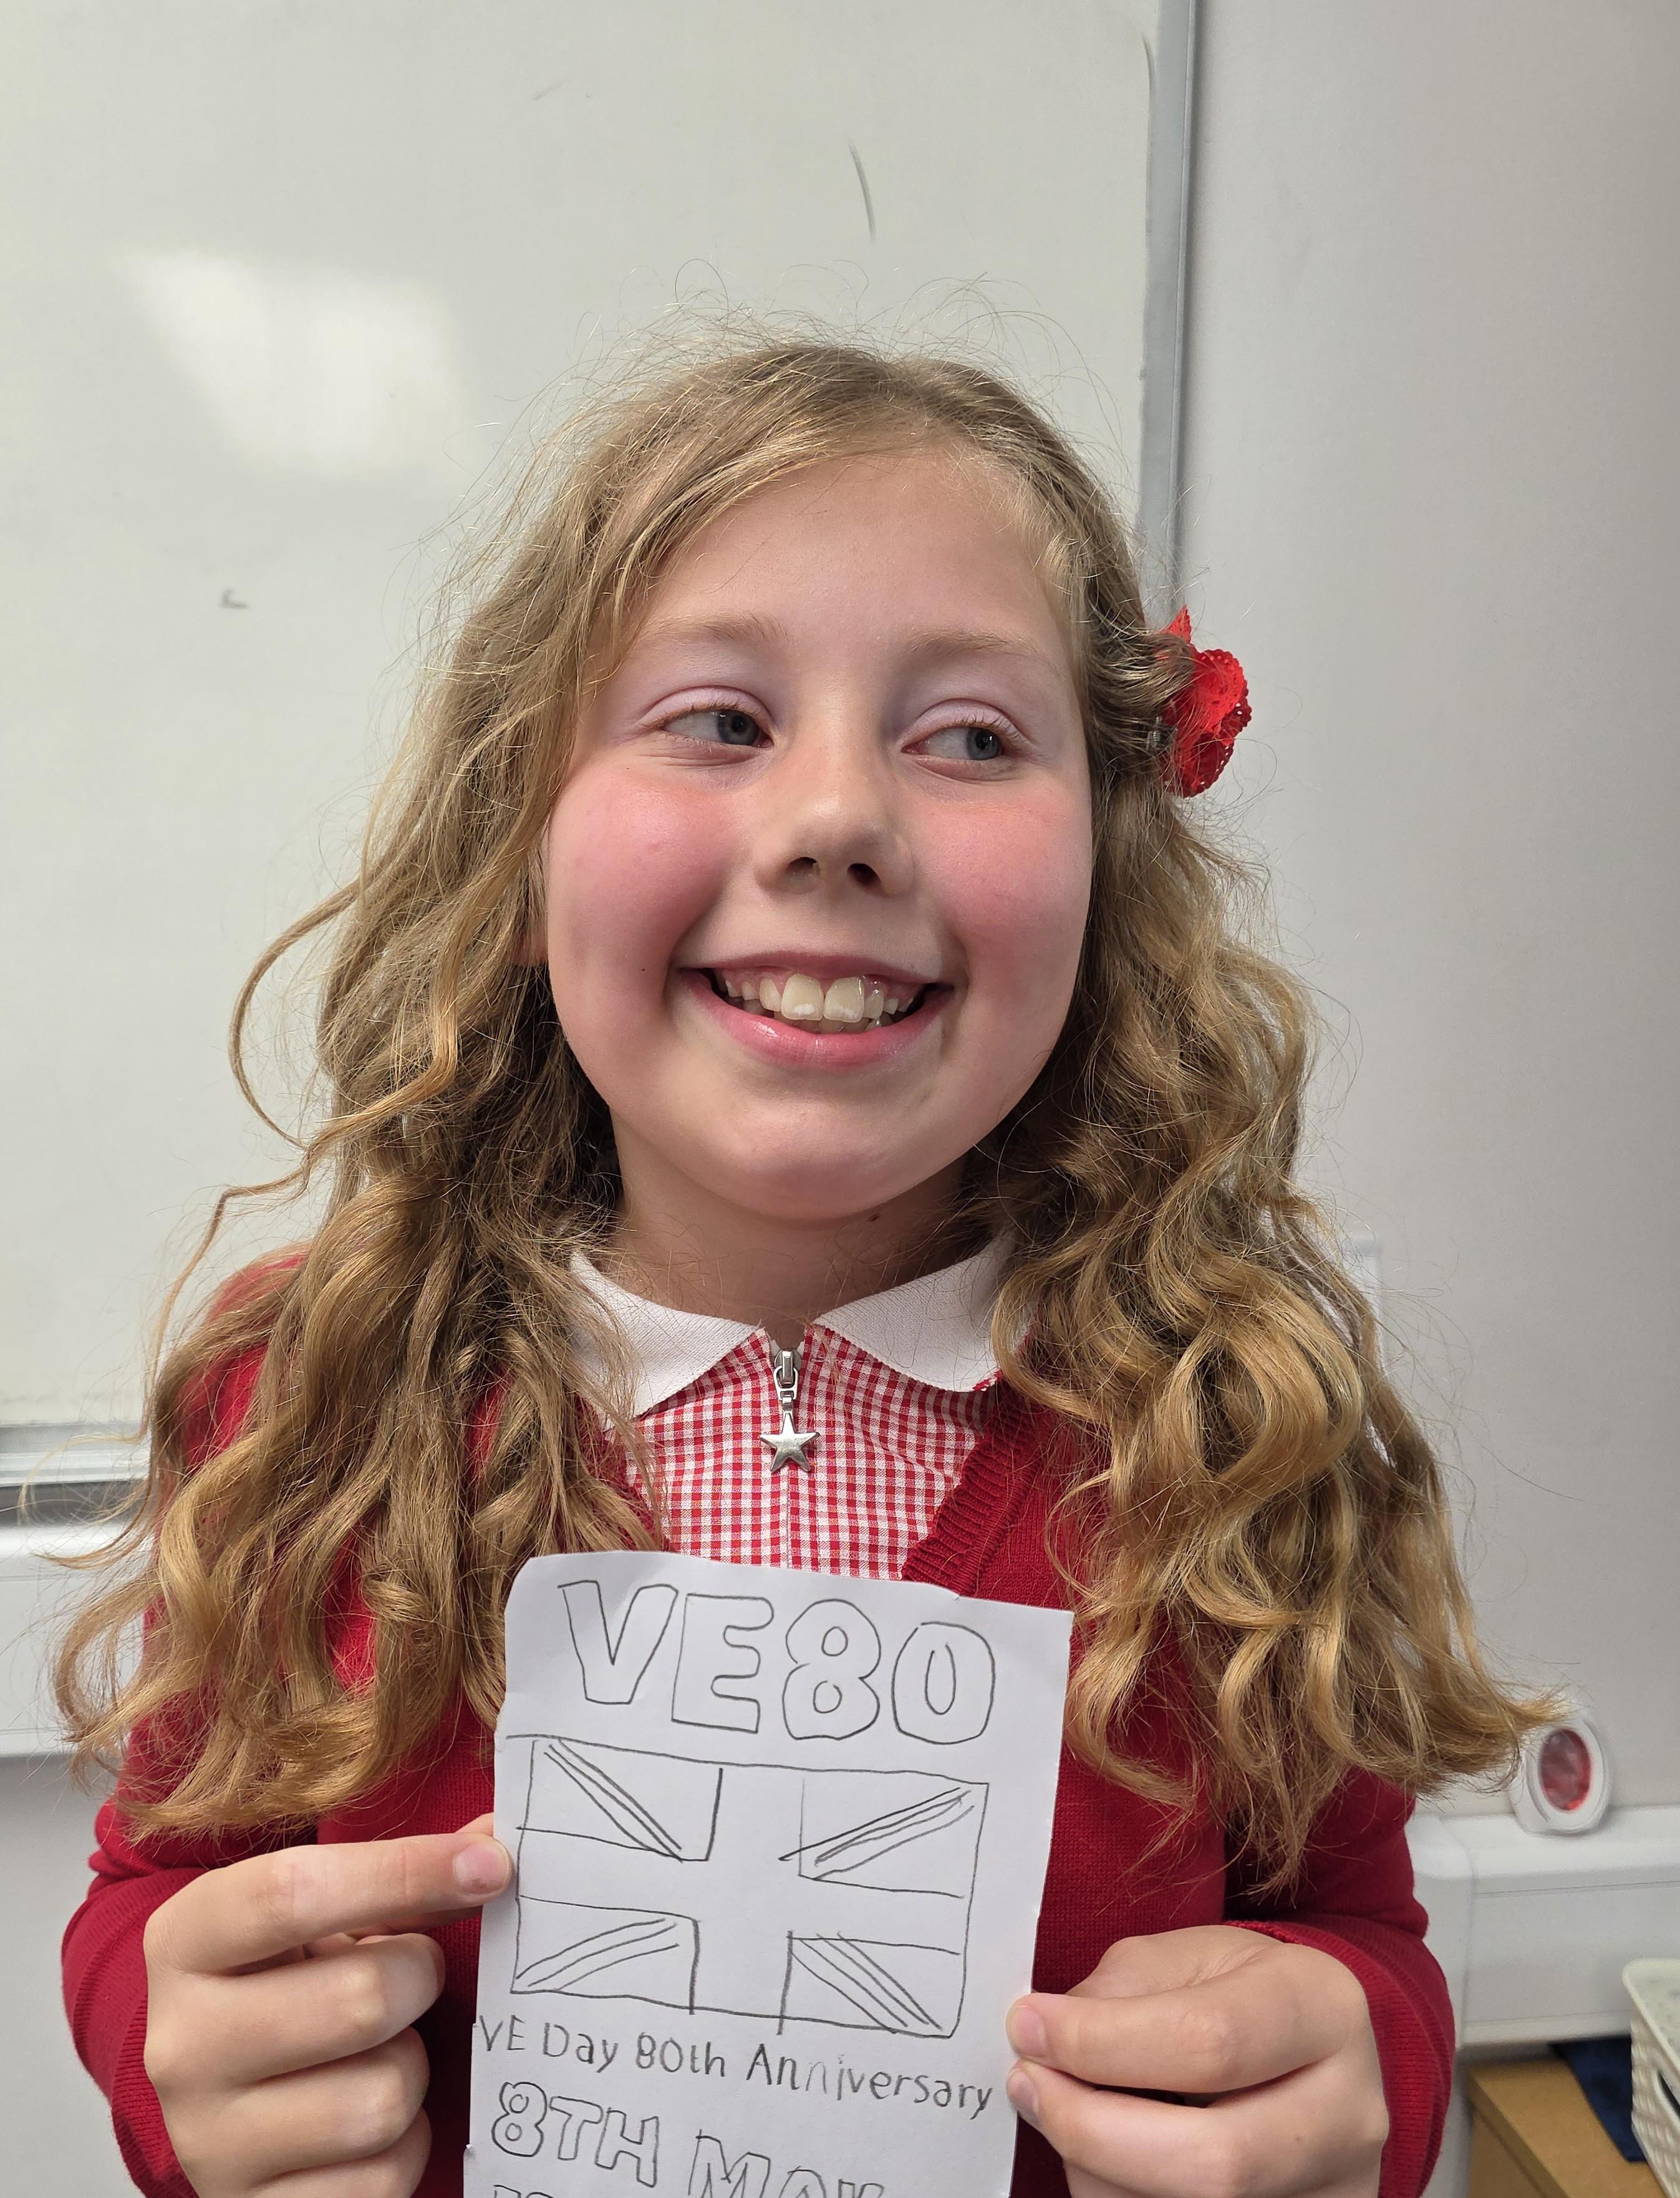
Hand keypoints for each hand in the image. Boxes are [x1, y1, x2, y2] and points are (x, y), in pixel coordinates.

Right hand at [142, 1813, 510, 2197]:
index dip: (405, 1871)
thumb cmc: (290, 1980)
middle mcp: (183, 2044)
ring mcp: (209, 2143)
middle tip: (411, 1974)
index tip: (489, 1866)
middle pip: (359, 1999)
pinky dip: (406, 2145)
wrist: (225, 2095)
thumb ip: (401, 1877)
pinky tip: (371, 2120)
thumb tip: (493, 1847)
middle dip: (418, 1978)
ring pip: (381, 2099)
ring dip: (412, 2068)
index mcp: (187, 1941)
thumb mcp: (318, 1914)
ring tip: (383, 2051)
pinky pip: (384, 2179)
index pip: (292, 1892)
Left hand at [1005, 1925, 1387, 2197]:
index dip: (1101, 2042)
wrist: (1305, 2049)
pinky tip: (1106, 2155)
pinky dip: (1121, 2196)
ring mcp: (1338, 2193)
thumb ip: (1118, 1991)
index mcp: (1324, 2010)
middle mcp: (1349, 2113)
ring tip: (1066, 2115)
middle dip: (1093, 2128)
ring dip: (1097, 2172)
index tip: (1028, 2026)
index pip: (1209, 2041)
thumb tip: (1044, 2040)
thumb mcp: (1185, 1957)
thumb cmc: (1236, 1992)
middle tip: (1029, 2085)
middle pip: (1214, 2160)